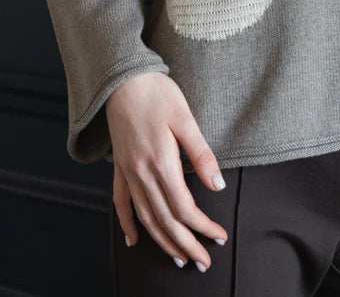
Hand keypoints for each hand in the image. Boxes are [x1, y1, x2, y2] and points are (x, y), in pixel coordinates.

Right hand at [105, 72, 228, 271]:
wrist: (122, 79)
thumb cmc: (157, 93)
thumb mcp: (186, 118)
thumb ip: (201, 153)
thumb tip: (218, 185)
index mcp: (161, 162)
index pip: (184, 207)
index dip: (202, 226)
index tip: (219, 236)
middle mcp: (141, 173)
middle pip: (165, 220)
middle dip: (186, 244)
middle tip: (203, 262)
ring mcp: (127, 172)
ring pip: (145, 217)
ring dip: (162, 241)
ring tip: (178, 258)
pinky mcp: (119, 167)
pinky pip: (121, 203)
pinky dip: (127, 224)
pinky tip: (135, 240)